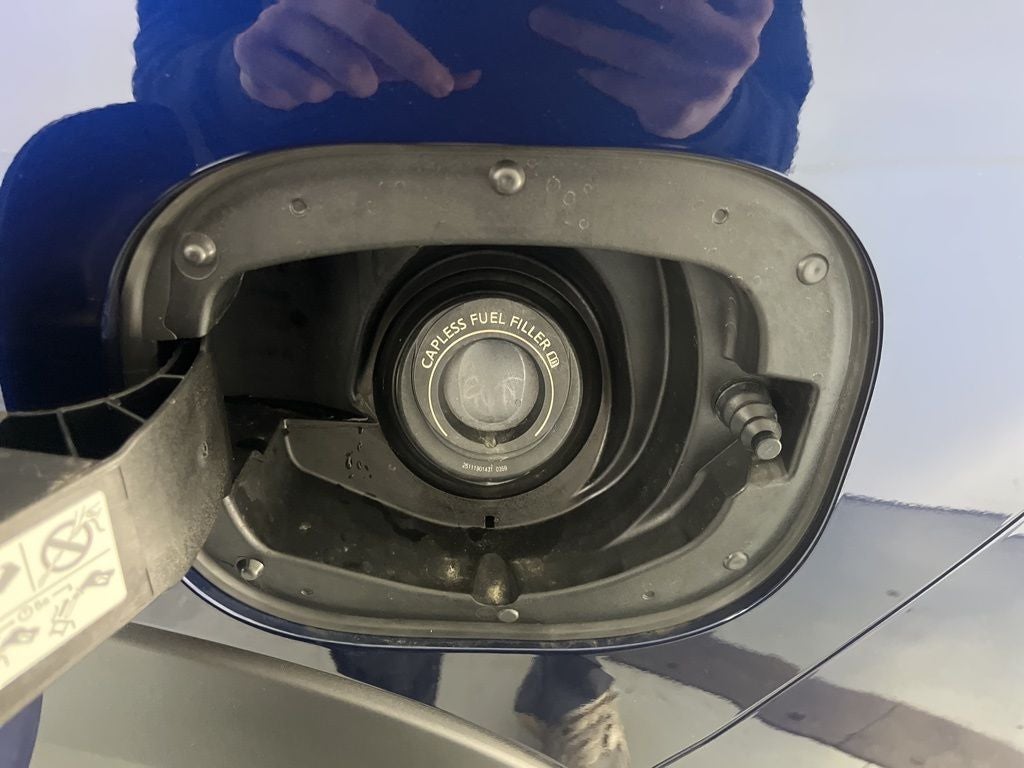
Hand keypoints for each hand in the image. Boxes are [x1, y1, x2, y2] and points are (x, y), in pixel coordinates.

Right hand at [234, 0, 480, 109]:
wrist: (264, 50)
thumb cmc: (334, 48)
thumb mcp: (377, 53)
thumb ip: (418, 64)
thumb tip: (474, 78)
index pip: (384, 23)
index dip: (414, 54)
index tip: (442, 86)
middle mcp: (311, 0)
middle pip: (355, 22)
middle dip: (369, 62)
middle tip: (369, 88)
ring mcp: (275, 23)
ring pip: (310, 65)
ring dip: (322, 86)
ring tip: (323, 88)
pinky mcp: (246, 51)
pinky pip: (274, 86)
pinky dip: (288, 97)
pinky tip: (291, 92)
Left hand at [529, 0, 772, 138]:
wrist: (718, 109)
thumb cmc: (710, 42)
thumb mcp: (730, 10)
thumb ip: (696, 3)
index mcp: (748, 14)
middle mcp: (731, 48)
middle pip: (669, 6)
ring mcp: (703, 84)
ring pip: (633, 51)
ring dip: (582, 34)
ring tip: (541, 19)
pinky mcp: (678, 113)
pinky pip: (626, 88)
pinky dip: (599, 75)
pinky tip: (579, 67)